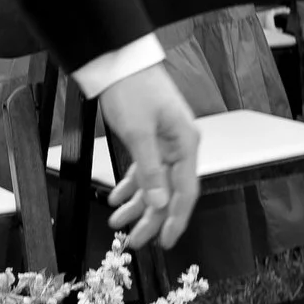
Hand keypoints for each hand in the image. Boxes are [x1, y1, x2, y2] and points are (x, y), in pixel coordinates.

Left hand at [98, 65, 199, 251]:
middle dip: (151, 218)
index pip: (185, 192)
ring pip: (154, 183)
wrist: (119, 61)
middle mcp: (180, 145)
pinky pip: (144, 169)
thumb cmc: (132, 88)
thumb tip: (161, 202)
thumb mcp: (138, 133)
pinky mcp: (151, 137)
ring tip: (118, 222)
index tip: (165, 242)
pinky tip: (117, 198)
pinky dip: (131, 185)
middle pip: (169, 192)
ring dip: (137, 204)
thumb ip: (150, 170)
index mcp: (186, 144)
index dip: (176, 220)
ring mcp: (166, 142)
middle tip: (134, 241)